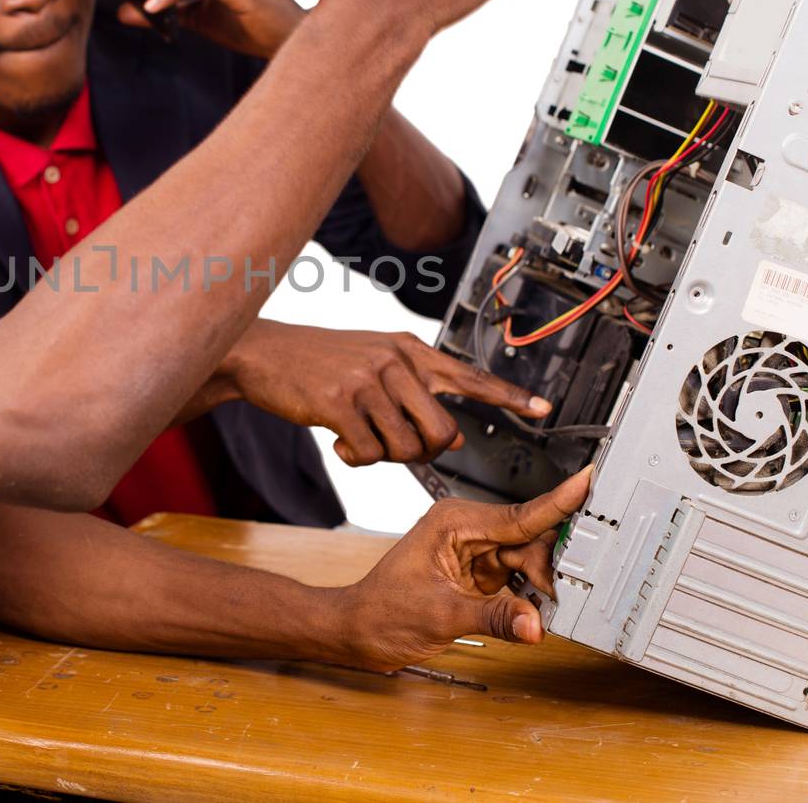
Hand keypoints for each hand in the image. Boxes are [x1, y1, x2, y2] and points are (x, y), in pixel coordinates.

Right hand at [224, 320, 548, 465]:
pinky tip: (339, 441)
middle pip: (442, 429)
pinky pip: (369, 452)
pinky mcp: (340, 403)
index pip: (469, 376)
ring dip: (385, 455)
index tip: (543, 409)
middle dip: (425, 450)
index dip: (509, 396)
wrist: (264, 354)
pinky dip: (356, 458)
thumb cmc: (319, 363)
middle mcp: (395, 361)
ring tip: (360, 438)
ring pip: (407, 446)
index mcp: (409, 350)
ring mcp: (368, 380)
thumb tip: (457, 437)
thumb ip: (416, 395)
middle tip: (396, 444)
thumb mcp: (374, 365)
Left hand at [337, 467, 590, 671]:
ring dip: (539, 586)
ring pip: (525, 562)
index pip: (519, 514)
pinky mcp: (475, 574)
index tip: (588, 482)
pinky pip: (514, 579)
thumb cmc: (380, 611)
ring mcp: (472, 552)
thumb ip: (494, 617)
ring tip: (551, 609)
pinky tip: (533, 612)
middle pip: (528, 541)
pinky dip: (526, 597)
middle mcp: (465, 530)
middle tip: (570, 595)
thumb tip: (534, 624)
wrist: (356, 631)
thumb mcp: (441, 615)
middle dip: (549, 569)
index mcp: (454, 522)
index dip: (559, 502)